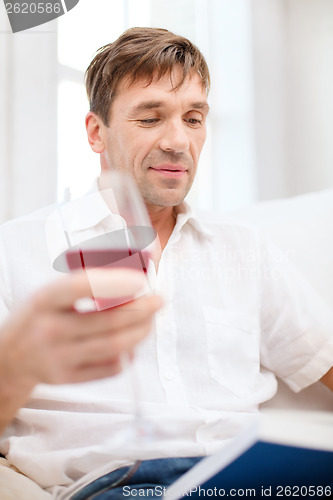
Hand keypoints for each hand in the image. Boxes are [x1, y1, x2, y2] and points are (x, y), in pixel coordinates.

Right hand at [0, 269, 161, 432]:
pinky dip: (128, 353)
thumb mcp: (54, 293)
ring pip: (115, 346)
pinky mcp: (68, 378)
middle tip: (158, 300)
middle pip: (109, 321)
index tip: (140, 279)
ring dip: (142, 330)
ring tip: (150, 320)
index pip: (81, 286)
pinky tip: (130, 342)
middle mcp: (50, 329)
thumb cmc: (41, 316)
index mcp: (45, 300)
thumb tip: (136, 270)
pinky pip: (110, 367)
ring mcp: (58, 357)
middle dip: (143, 309)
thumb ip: (90, 282)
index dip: (115, 282)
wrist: (10, 357)